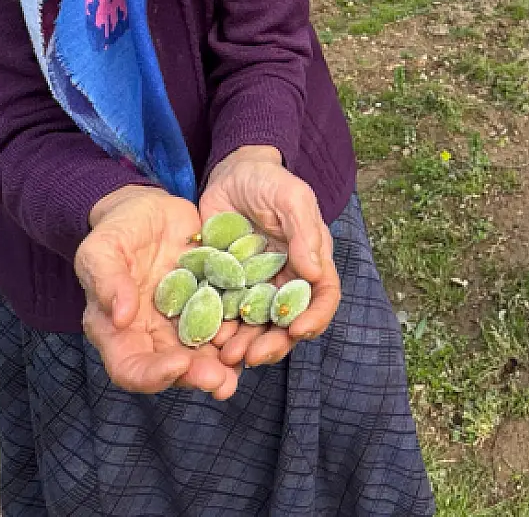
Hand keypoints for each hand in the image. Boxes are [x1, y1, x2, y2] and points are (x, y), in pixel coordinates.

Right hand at [75, 185, 241, 398]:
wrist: (149, 209)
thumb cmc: (116, 230)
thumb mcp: (101, 249)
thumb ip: (107, 281)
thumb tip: (121, 318)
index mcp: (118, 332)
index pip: (129, 368)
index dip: (152, 374)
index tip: (178, 364)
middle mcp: (152, 335)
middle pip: (173, 369)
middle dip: (196, 376)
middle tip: (221, 380)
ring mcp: (183, 322)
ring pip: (203, 354)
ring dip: (224, 365)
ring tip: (245, 364)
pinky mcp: (210, 304)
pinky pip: (226, 324)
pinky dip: (242, 332)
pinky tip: (260, 332)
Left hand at [200, 146, 340, 370]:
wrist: (231, 172)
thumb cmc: (269, 180)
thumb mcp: (291, 197)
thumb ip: (304, 232)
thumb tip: (314, 272)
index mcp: (310, 262)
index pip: (322, 297)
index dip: (315, 318)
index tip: (297, 330)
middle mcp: (285, 280)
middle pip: (287, 322)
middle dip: (273, 343)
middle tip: (253, 356)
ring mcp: (255, 286)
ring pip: (255, 326)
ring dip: (245, 344)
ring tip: (227, 354)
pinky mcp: (226, 285)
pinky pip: (224, 313)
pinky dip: (218, 329)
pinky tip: (206, 336)